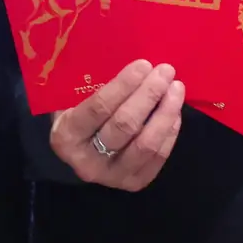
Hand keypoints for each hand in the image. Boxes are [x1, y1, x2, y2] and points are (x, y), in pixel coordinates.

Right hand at [49, 60, 184, 190]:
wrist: (79, 152)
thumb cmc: (76, 115)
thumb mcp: (72, 100)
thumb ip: (91, 85)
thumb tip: (129, 59)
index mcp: (66, 136)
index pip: (98, 108)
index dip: (124, 86)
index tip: (144, 65)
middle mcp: (87, 162)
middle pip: (124, 125)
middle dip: (149, 95)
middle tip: (165, 71)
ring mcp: (112, 176)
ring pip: (145, 144)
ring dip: (165, 113)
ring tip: (176, 88)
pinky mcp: (134, 183)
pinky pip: (157, 157)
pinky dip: (170, 132)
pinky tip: (175, 112)